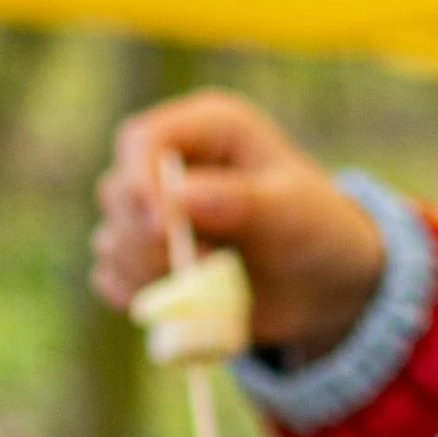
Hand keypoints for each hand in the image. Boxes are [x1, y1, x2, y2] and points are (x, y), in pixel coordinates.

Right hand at [91, 89, 385, 360]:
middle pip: (117, 193)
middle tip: (206, 264)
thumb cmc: (318, 233)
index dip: (139, 181)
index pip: (141, 141)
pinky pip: (113, 278)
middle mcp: (171, 167)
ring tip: (209, 287)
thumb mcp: (294, 212)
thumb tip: (181, 197)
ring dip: (148, 273)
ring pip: (111, 240)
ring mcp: (154, 215)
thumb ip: (242, 200)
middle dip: (148, 238)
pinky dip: (139, 297)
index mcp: (207, 131)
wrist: (326, 290)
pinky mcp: (148, 260)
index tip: (160, 228)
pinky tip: (181, 304)